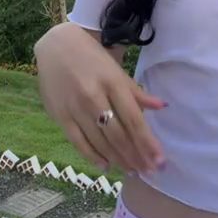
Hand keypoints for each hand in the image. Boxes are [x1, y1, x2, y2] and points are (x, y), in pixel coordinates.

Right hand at [34, 23, 166, 175]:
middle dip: (135, 156)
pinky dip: (92, 156)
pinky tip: (106, 166)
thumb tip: (161, 107)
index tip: (160, 162)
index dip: (148, 143)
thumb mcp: (116, 69)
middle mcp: (94, 96)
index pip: (134, 119)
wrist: (56, 46)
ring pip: (100, 141)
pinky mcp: (60, 115)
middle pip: (118, 135)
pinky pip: (78, 142)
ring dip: (118, 160)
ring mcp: (75, 107)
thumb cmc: (92, 57)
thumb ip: (136, 92)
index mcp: (112, 82)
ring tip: (132, 170)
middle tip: (148, 172)